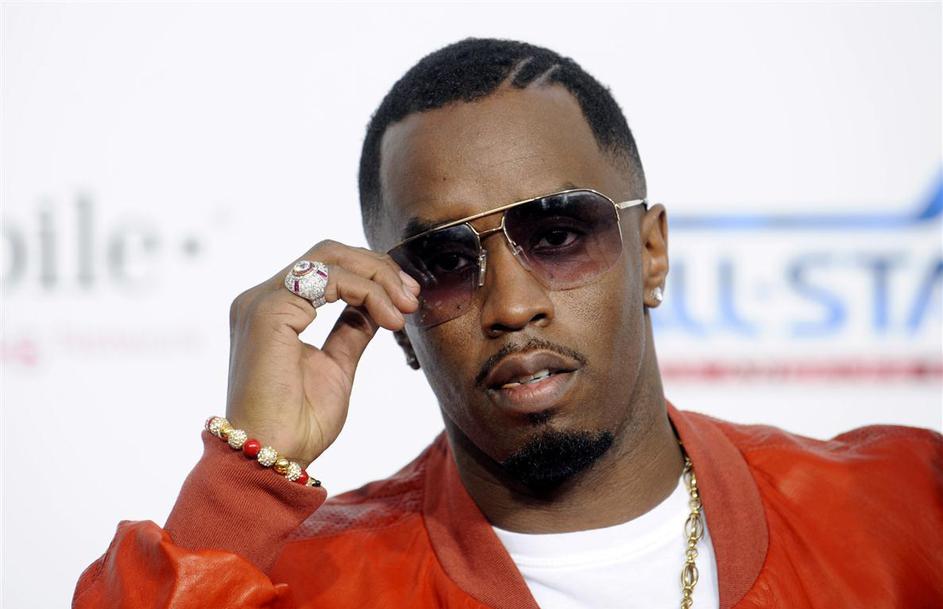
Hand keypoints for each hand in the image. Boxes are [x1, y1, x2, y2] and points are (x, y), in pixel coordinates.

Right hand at [225, 240, 420, 466]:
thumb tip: (377, 308)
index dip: (373, 275)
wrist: (275, 457)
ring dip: (379, 278)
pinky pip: (329, 279)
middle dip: (379, 269)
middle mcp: (261, 299)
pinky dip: (368, 291)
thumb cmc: (299, 424)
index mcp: (274, 311)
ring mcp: (261, 301)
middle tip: (412, 296)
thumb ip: (351, 331)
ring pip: (331, 257)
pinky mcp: (268, 310)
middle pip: (329, 252)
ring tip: (406, 309)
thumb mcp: (337, 367)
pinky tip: (389, 318)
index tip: (408, 299)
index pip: (327, 267)